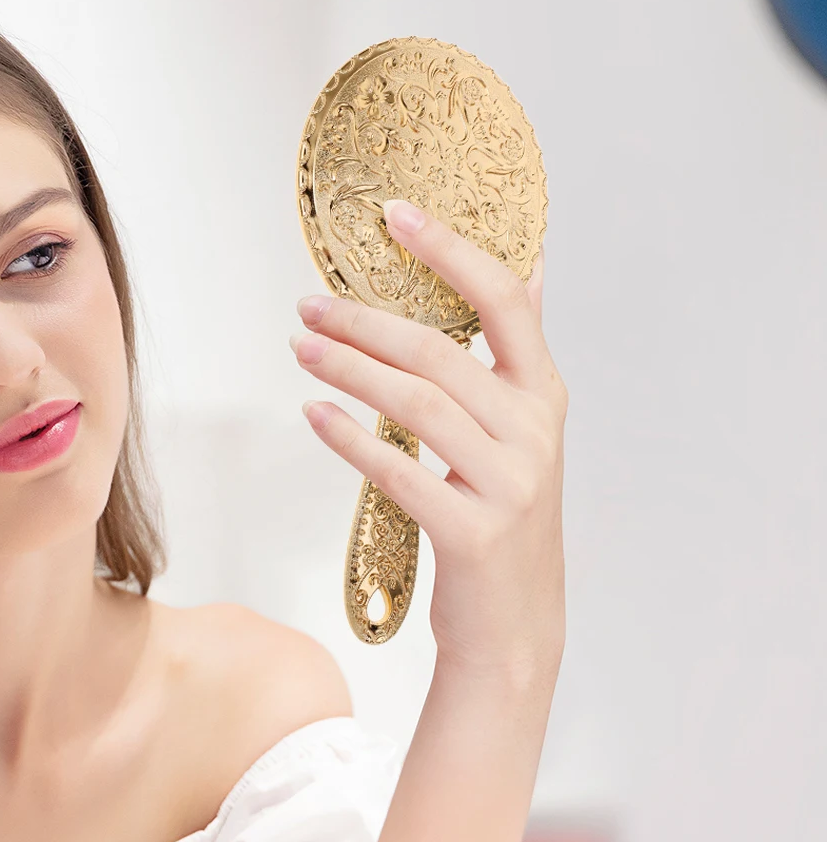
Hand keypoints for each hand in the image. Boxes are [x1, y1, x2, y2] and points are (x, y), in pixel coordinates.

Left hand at [291, 200, 565, 675]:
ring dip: (349, 369)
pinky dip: (350, 438)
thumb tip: (531, 270)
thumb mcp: (522, 434)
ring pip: (416, 404)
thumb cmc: (501, 519)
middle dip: (366, 321)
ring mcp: (508, 483)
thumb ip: (518, 357)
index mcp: (543, 396)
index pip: (503, 301)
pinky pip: (399, 472)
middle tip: (307, 305)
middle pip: (441, 352)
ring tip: (298, 349)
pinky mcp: (472, 532)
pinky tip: (314, 413)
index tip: (397, 214)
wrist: (514, 627)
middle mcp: (533, 432)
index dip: (450, 251)